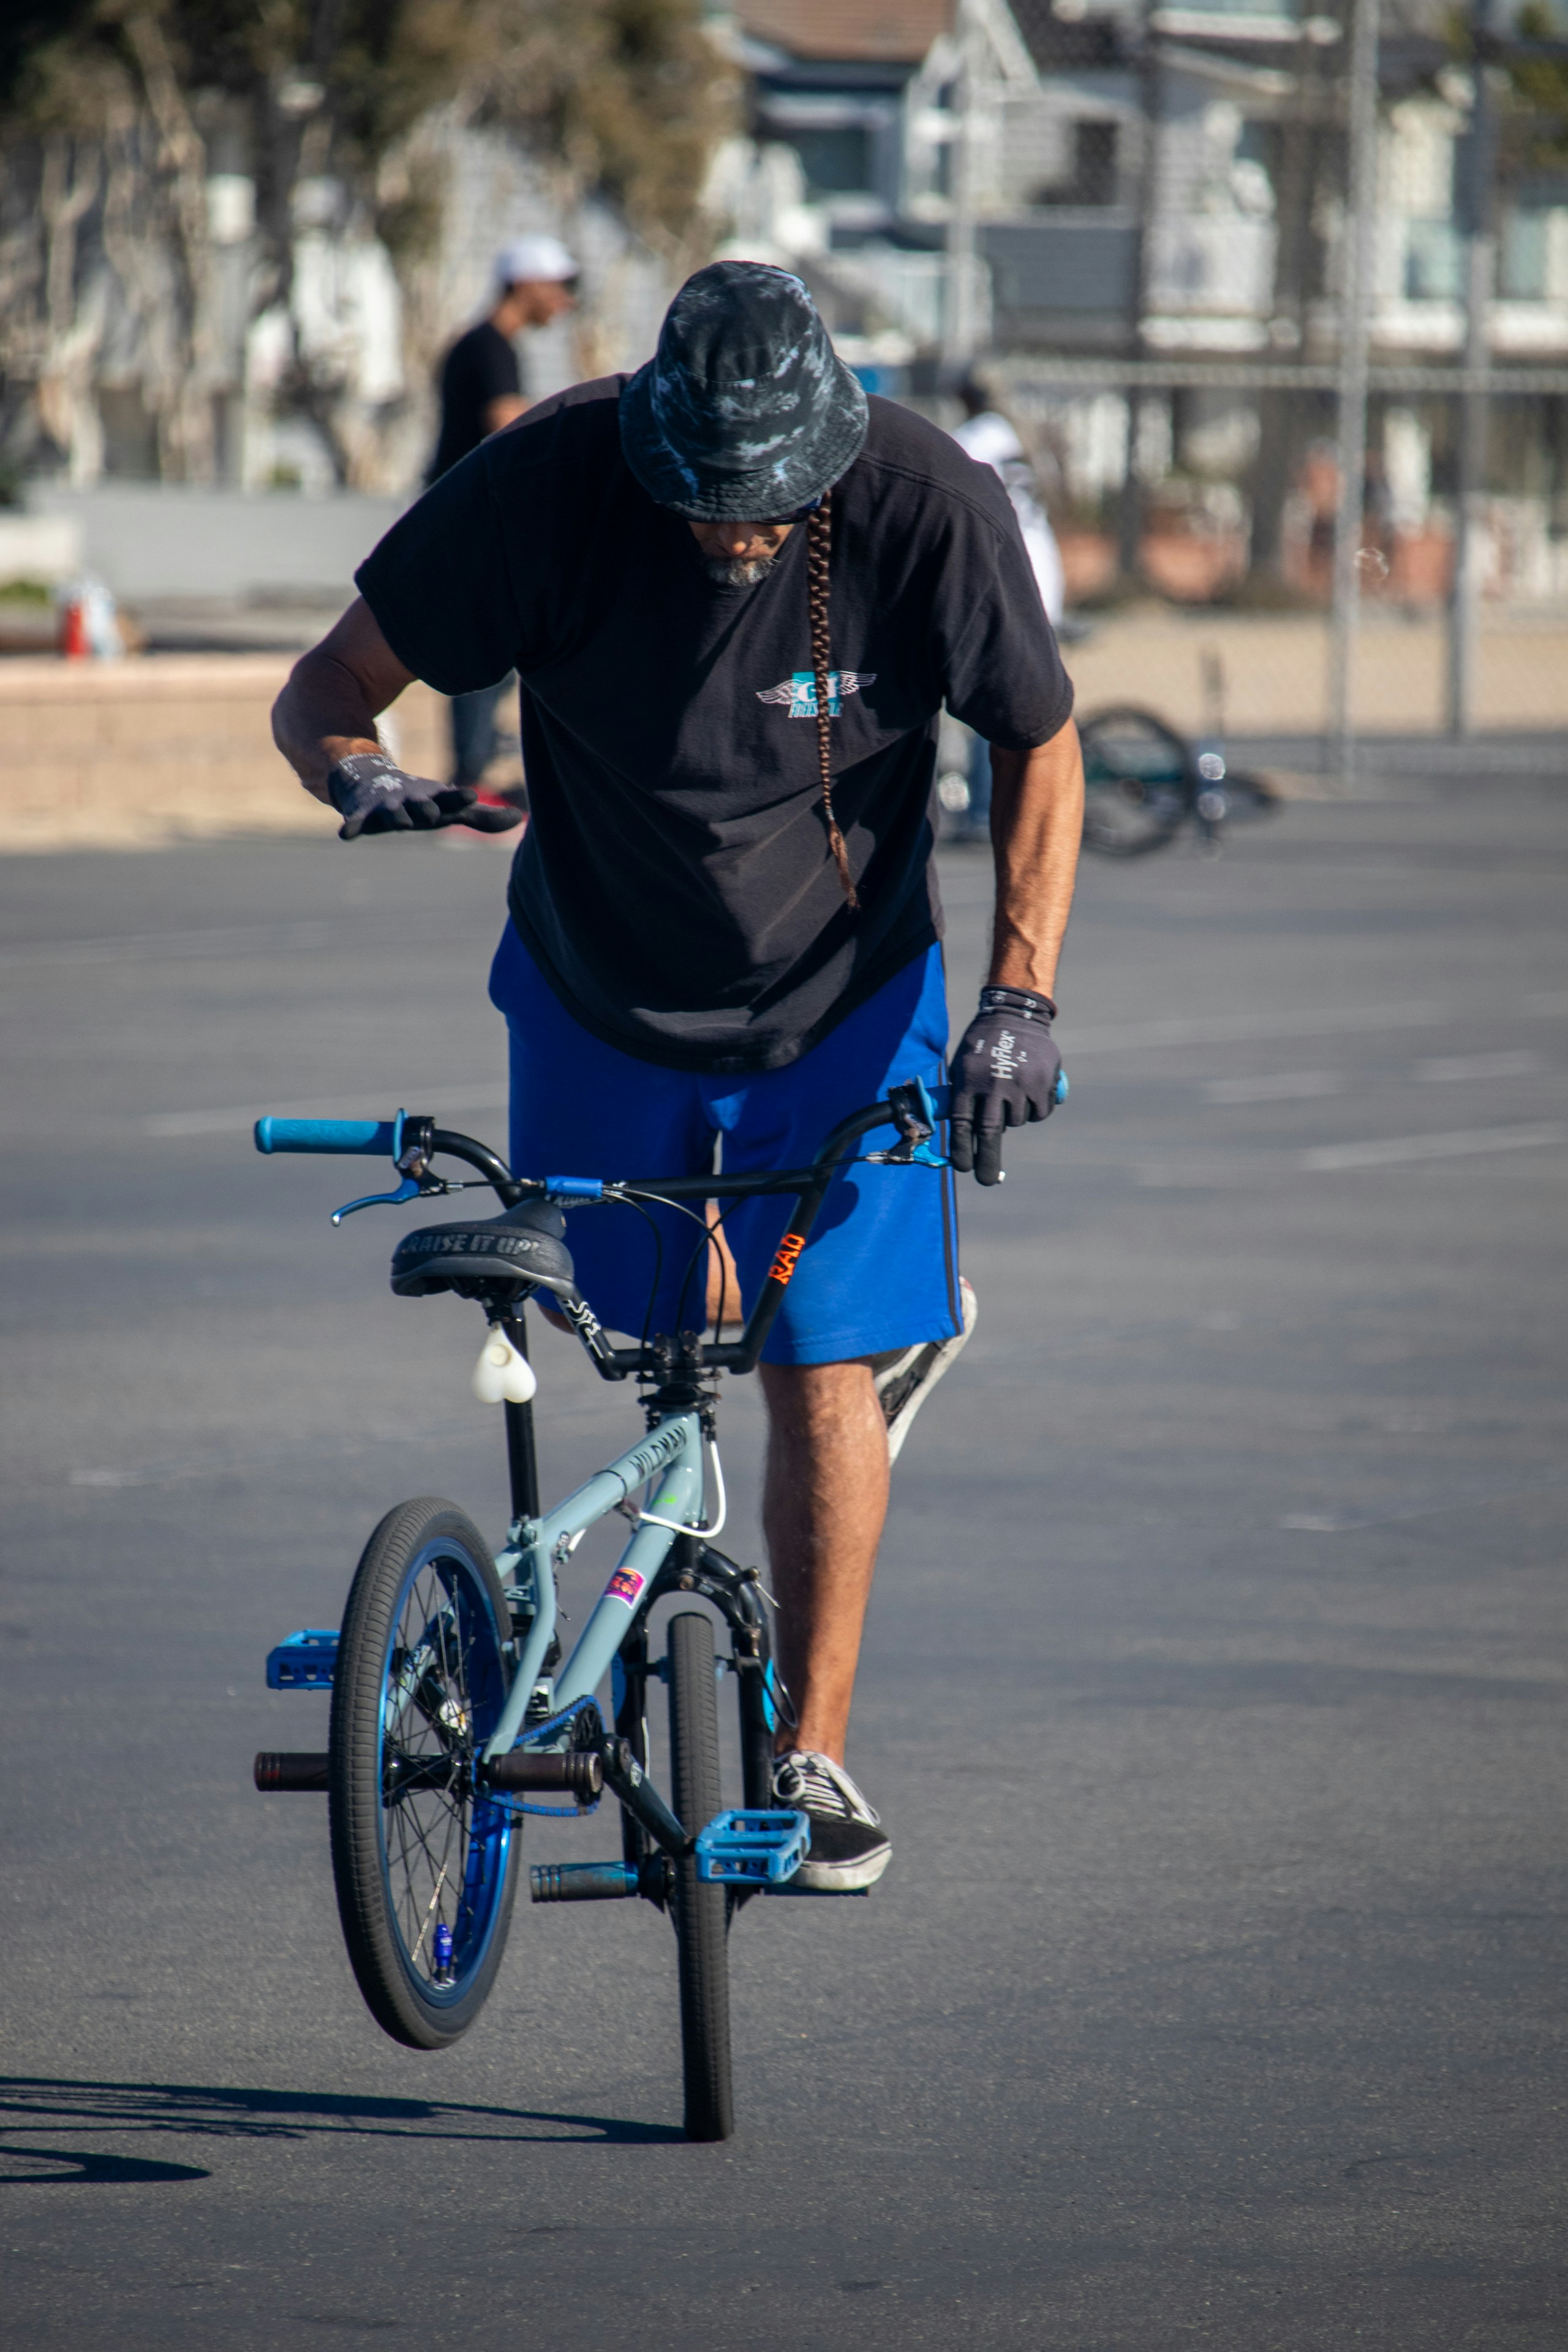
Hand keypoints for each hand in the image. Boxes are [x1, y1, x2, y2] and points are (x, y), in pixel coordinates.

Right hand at [326, 751, 521, 840]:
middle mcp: (411, 801)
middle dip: (426, 808)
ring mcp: (386, 806)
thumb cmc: (420, 801)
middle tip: (434, 813)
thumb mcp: (449, 809)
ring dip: (395, 817)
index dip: (459, 798)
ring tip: (399, 822)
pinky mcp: (363, 814)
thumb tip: (521, 819)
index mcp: (434, 800)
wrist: (373, 782)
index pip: (451, 799)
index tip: (471, 796)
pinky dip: (352, 826)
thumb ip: (482, 819)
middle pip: (420, 806)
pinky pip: (356, 822)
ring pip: (392, 813)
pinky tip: (346, 834)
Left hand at [948, 985, 1060, 1185]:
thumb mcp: (962, 1066)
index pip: (962, 1125)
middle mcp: (993, 1085)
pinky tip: (1030, 1089)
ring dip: (1013, 1116)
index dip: (962, 1150)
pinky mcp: (1043, 1083)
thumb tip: (965, 1137)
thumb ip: (963, 1098)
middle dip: (987, 1161)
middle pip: (990, 1133)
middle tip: (986, 1180)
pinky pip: (1039, 1113)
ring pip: (1017, 1122)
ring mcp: (1020, 1085)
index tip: (964, 1168)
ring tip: (1011, 1091)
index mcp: (968, 1081)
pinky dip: (1035, 1109)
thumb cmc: (983, 1045)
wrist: (1015, 1015)